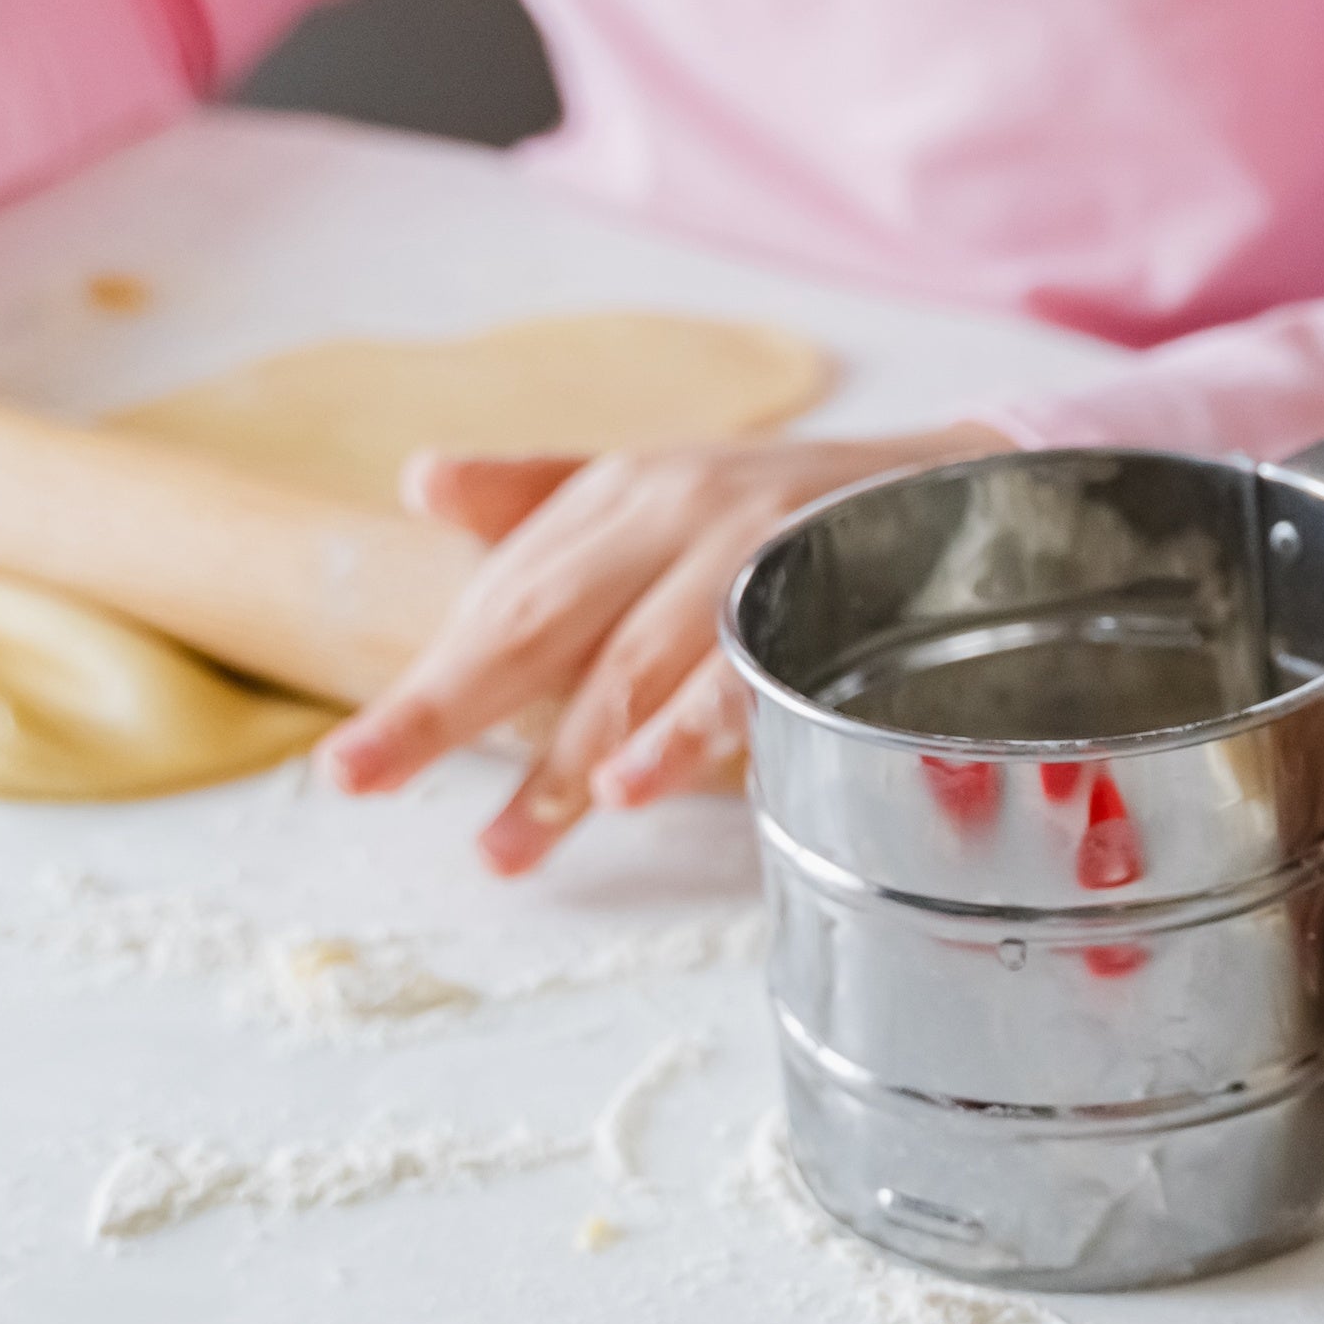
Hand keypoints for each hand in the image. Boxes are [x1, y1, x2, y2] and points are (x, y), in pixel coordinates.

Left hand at [318, 424, 1009, 872]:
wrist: (972, 486)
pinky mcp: (829, 594)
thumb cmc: (794, 513)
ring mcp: (756, 550)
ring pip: (639, 663)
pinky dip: (690, 730)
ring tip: (511, 841)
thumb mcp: (666, 493)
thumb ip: (546, 499)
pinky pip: (747, 673)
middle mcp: (681, 508)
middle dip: (445, 707)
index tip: (351, 768)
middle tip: (359, 780)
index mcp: (628, 492)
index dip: (428, 680)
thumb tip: (422, 482)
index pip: (507, 594)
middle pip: (543, 620)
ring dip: (571, 755)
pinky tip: (638, 785)